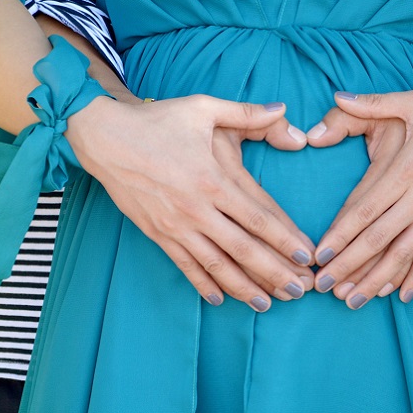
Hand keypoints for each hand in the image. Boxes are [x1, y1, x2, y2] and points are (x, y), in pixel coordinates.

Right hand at [66, 95, 314, 311]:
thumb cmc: (157, 121)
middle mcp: (197, 208)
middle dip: (275, 273)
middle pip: (244, 248)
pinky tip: (219, 299)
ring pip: (217, 265)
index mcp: (214, 179)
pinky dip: (203, 284)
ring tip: (267, 304)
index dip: (285, 239)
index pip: (259, 217)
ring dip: (244, 287)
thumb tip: (284, 109)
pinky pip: (185, 265)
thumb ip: (246, 112)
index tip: (307, 256)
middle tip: (300, 291)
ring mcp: (176, 225)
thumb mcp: (203, 108)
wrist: (105, 138)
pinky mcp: (157, 233)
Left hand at [305, 90, 412, 307]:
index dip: (341, 234)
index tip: (319, 255)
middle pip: (377, 239)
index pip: (365, 209)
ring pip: (402, 255)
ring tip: (353, 300)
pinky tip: (402, 297)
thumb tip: (336, 95)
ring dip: (376, 280)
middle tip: (322, 286)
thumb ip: (372, 102)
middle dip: (348, 265)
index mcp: (405, 170)